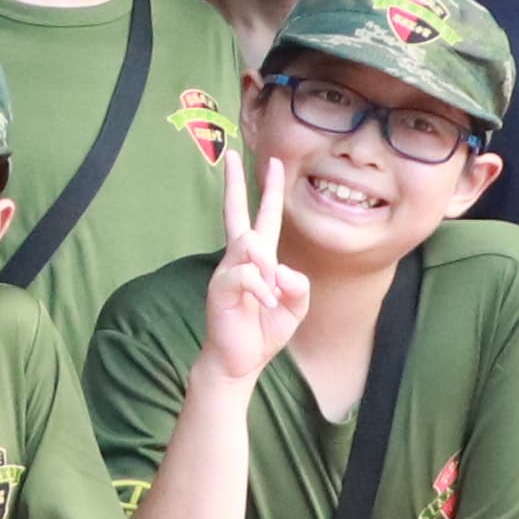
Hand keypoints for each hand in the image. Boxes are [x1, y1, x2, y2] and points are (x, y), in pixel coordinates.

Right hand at [194, 143, 307, 386]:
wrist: (239, 361)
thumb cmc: (264, 332)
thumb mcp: (295, 308)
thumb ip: (298, 286)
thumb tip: (281, 270)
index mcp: (260, 260)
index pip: (263, 216)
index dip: (269, 190)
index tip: (273, 162)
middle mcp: (240, 259)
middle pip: (235, 213)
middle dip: (234, 184)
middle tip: (231, 156)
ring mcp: (227, 272)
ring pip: (248, 242)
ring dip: (266, 265)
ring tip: (272, 293)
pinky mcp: (220, 288)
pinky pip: (245, 274)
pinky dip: (261, 288)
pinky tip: (266, 305)